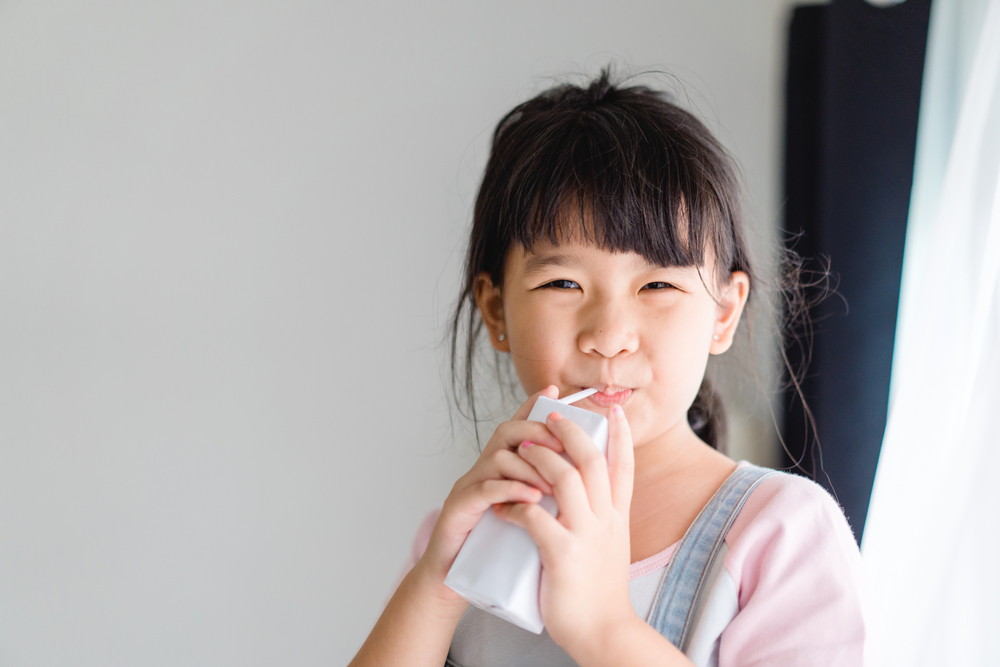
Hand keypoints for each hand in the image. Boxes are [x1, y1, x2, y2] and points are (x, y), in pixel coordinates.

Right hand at [412, 385, 561, 605]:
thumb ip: (539, 491)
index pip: (517, 428)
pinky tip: (532, 497)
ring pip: (497, 458)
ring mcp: (468, 487)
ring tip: (554, 484)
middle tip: (563, 446)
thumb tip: (574, 478)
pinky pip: (485, 489)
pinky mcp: (459, 508)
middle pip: (507, 433)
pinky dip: (511, 489)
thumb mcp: (521, 514)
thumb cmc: (492, 548)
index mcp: (498, 468)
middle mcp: (481, 470)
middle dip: (538, 433)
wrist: (451, 579)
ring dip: (530, 465)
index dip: (534, 407)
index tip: (556, 392)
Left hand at [494, 405, 636, 657]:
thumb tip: (588, 500)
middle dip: (571, 433)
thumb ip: (601, 522)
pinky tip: (505, 504)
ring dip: (542, 459)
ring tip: (523, 450)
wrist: (606, 634)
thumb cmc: (600, 595)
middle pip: (593, 461)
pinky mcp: (563, 554)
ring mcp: (587, 536)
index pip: (623, 466)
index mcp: (618, 517)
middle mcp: (607, 520)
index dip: (619, 435)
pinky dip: (518, 504)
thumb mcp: (611, 548)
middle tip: (552, 417)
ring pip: (567, 480)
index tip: (611, 410)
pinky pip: (536, 517)